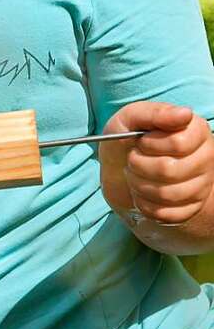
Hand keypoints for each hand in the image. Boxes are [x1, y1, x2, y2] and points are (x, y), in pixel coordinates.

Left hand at [99, 102, 213, 224]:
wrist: (122, 165)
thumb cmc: (129, 136)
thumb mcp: (132, 117)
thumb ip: (156, 113)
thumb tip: (185, 113)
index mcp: (196, 130)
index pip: (178, 143)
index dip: (150, 144)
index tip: (140, 142)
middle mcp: (206, 158)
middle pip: (170, 170)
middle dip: (139, 165)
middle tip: (133, 159)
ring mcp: (201, 185)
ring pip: (168, 195)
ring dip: (140, 185)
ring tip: (135, 174)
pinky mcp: (191, 208)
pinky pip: (167, 214)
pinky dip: (146, 205)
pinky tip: (142, 192)